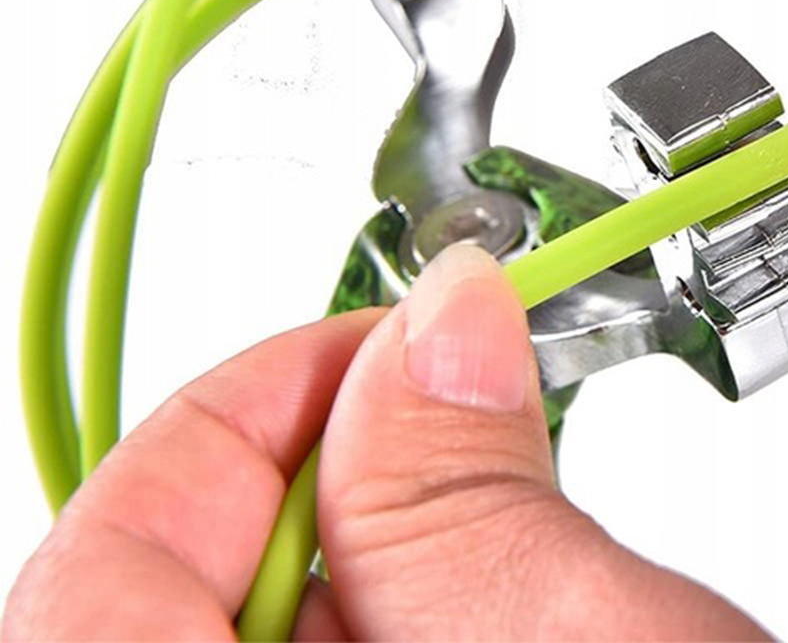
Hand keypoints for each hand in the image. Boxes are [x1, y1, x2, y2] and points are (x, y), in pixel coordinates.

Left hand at [4, 245, 765, 640]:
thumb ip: (468, 481)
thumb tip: (445, 314)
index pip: (128, 521)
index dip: (270, 392)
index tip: (400, 335)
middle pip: (183, 569)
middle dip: (345, 464)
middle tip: (471, 419)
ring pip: (273, 616)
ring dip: (391, 541)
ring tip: (519, 538)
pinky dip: (417, 602)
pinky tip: (511, 605)